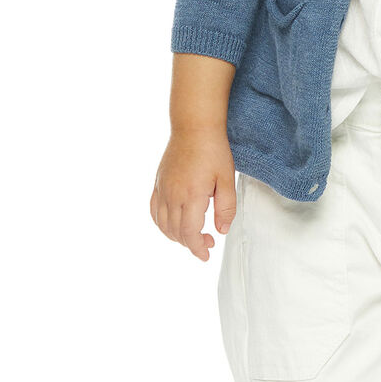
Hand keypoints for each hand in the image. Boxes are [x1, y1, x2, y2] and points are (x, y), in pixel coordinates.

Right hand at [150, 130, 237, 261]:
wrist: (193, 127)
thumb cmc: (213, 151)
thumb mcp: (227, 180)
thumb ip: (226, 208)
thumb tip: (221, 230)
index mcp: (192, 196)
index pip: (190, 233)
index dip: (198, 248)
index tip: (206, 254)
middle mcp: (173, 195)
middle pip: (176, 232)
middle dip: (191, 243)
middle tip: (208, 241)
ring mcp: (162, 189)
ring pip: (162, 224)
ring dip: (176, 236)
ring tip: (193, 234)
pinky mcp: (158, 184)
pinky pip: (154, 211)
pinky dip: (162, 224)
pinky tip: (173, 224)